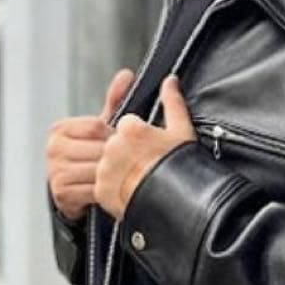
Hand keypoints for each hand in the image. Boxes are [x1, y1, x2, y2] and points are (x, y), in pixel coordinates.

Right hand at [45, 68, 135, 221]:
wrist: (74, 193)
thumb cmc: (90, 157)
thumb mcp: (100, 130)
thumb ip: (113, 103)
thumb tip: (126, 74)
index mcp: (61, 129)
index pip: (97, 126)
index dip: (114, 137)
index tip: (121, 146)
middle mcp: (53, 148)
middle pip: (99, 150)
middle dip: (116, 159)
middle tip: (127, 165)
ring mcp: (55, 171)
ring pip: (98, 171)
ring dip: (114, 177)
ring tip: (120, 178)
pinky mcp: (62, 193)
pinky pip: (94, 191)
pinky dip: (107, 193)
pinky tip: (111, 192)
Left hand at [94, 74, 196, 221]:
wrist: (180, 203)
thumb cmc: (183, 168)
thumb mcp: (182, 131)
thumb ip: (173, 103)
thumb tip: (170, 81)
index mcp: (130, 128)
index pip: (128, 130)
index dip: (142, 143)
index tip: (154, 154)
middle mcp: (113, 146)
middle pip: (117, 149)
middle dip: (130, 158)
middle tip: (150, 171)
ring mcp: (106, 169)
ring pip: (109, 168)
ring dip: (121, 175)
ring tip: (143, 185)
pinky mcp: (101, 191)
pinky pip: (104, 189)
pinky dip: (116, 193)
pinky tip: (133, 194)